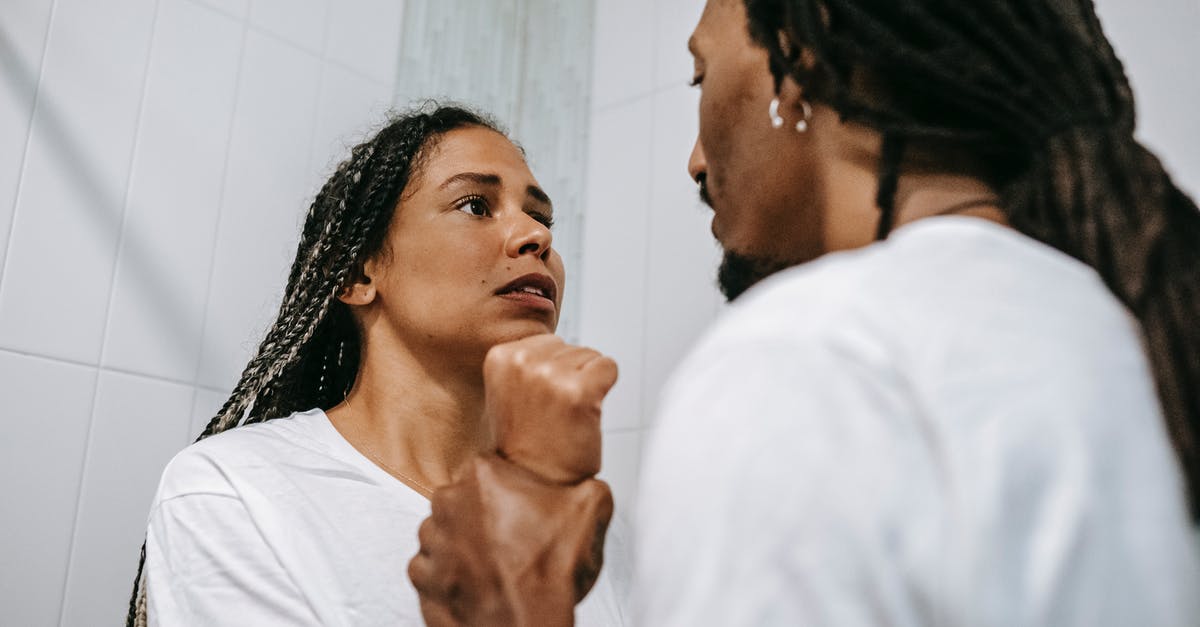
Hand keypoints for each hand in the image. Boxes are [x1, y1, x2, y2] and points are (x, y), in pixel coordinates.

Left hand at [408, 454, 613, 626]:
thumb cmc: (550, 571)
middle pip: (461, 499)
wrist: (529, 624)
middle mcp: (449, 505)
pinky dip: (447, 575)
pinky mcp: (424, 579)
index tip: (520, 503)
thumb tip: (587, 485)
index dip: (506, 486)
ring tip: (493, 561)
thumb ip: (585, 484)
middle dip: (481, 514)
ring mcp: (432, 543)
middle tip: (512, 535)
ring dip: (461, 544)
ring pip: (441, 533)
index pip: (486, 466)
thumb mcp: (591, 507)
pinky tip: (475, 581)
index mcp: (482, 477)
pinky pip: (429, 568)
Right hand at [483, 334, 617, 483]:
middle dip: (570, 375)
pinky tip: (586, 412)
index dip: (551, 371)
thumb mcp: (508, 393)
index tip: (539, 401)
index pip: (547, 342)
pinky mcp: (580, 390)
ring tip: (566, 416)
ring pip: (590, 356)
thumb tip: (552, 344)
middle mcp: (523, 361)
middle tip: (555, 412)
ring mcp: (551, 375)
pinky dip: (604, 387)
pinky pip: (608, 367)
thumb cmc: (526, 444)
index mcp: (500, 356)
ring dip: (586, 384)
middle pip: (570, 347)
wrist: (537, 483)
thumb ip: (524, 363)